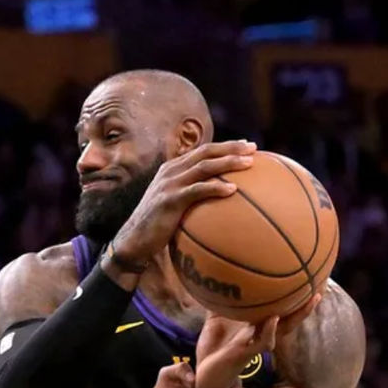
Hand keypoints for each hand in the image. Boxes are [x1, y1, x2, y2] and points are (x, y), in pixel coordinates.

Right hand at [109, 141, 255, 268]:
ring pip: (203, 166)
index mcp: (172, 169)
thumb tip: (221, 200)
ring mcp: (168, 184)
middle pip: (205, 152)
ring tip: (249, 164)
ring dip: (228, 163)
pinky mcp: (169, 200)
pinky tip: (233, 190)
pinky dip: (216, 187)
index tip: (248, 146)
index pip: (203, 151)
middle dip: (231, 148)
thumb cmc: (158, 227)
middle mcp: (170, 171)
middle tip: (254, 149)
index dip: (226, 146)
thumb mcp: (173, 204)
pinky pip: (197, 190)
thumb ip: (191, 195)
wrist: (133, 241)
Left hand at [193, 295, 320, 387]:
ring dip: (296, 317)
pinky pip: (262, 341)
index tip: (305, 287)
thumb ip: (219, 308)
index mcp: (255, 330)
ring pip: (281, 330)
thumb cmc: (213, 352)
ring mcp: (255, 345)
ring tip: (309, 301)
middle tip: (318, 294)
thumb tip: (216, 287)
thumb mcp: (215, 325)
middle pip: (288, 322)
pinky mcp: (245, 353)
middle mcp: (260, 338)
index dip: (291, 303)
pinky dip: (268, 329)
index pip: (279, 314)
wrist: (206, 377)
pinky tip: (274, 318)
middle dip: (303, 309)